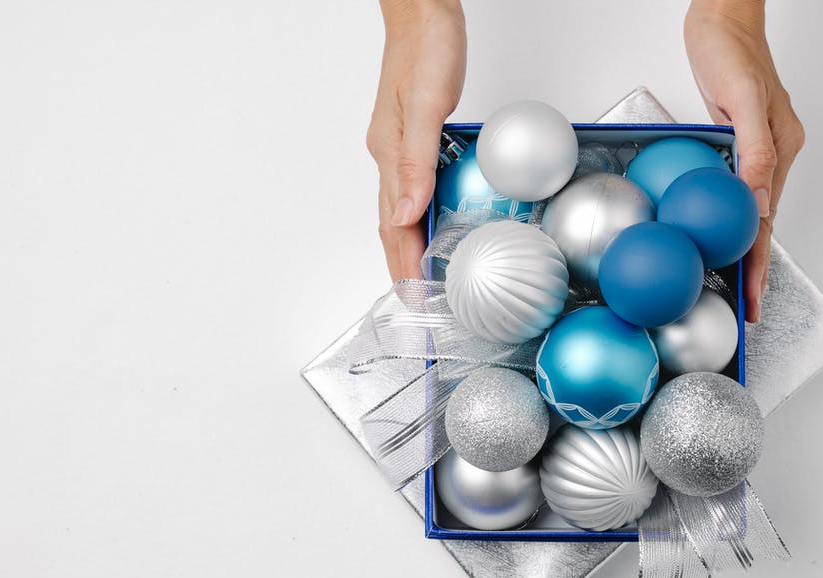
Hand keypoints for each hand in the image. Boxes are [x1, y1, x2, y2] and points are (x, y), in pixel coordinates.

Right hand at [367, 0, 465, 279]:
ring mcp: (398, 147)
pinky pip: (412, 188)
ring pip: (399, 209)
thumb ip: (417, 160)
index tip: (413, 299)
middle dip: (402, 267)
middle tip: (418, 302)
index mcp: (389, 154)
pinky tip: (434, 221)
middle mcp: (388, 155)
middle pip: (391, 225)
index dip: (402, 266)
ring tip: (423, 277)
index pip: (392, 226)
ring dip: (408, 246)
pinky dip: (420, 216)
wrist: (422, 12)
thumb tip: (407, 214)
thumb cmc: (425, 49)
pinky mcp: (412, 136)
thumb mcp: (426, 105)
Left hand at [684, 0, 804, 321]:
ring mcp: (757, 149)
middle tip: (745, 307)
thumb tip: (757, 205)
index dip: (759, 265)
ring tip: (732, 284)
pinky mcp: (739, 141)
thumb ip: (753, 153)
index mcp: (780, 150)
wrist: (723, 17)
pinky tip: (716, 231)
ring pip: (749, 211)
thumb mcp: (741, 101)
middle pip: (762, 224)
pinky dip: (728, 216)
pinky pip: (736, 189)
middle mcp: (773, 154)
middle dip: (754, 268)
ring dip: (741, 247)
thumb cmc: (730, 51)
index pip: (767, 223)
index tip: (754, 300)